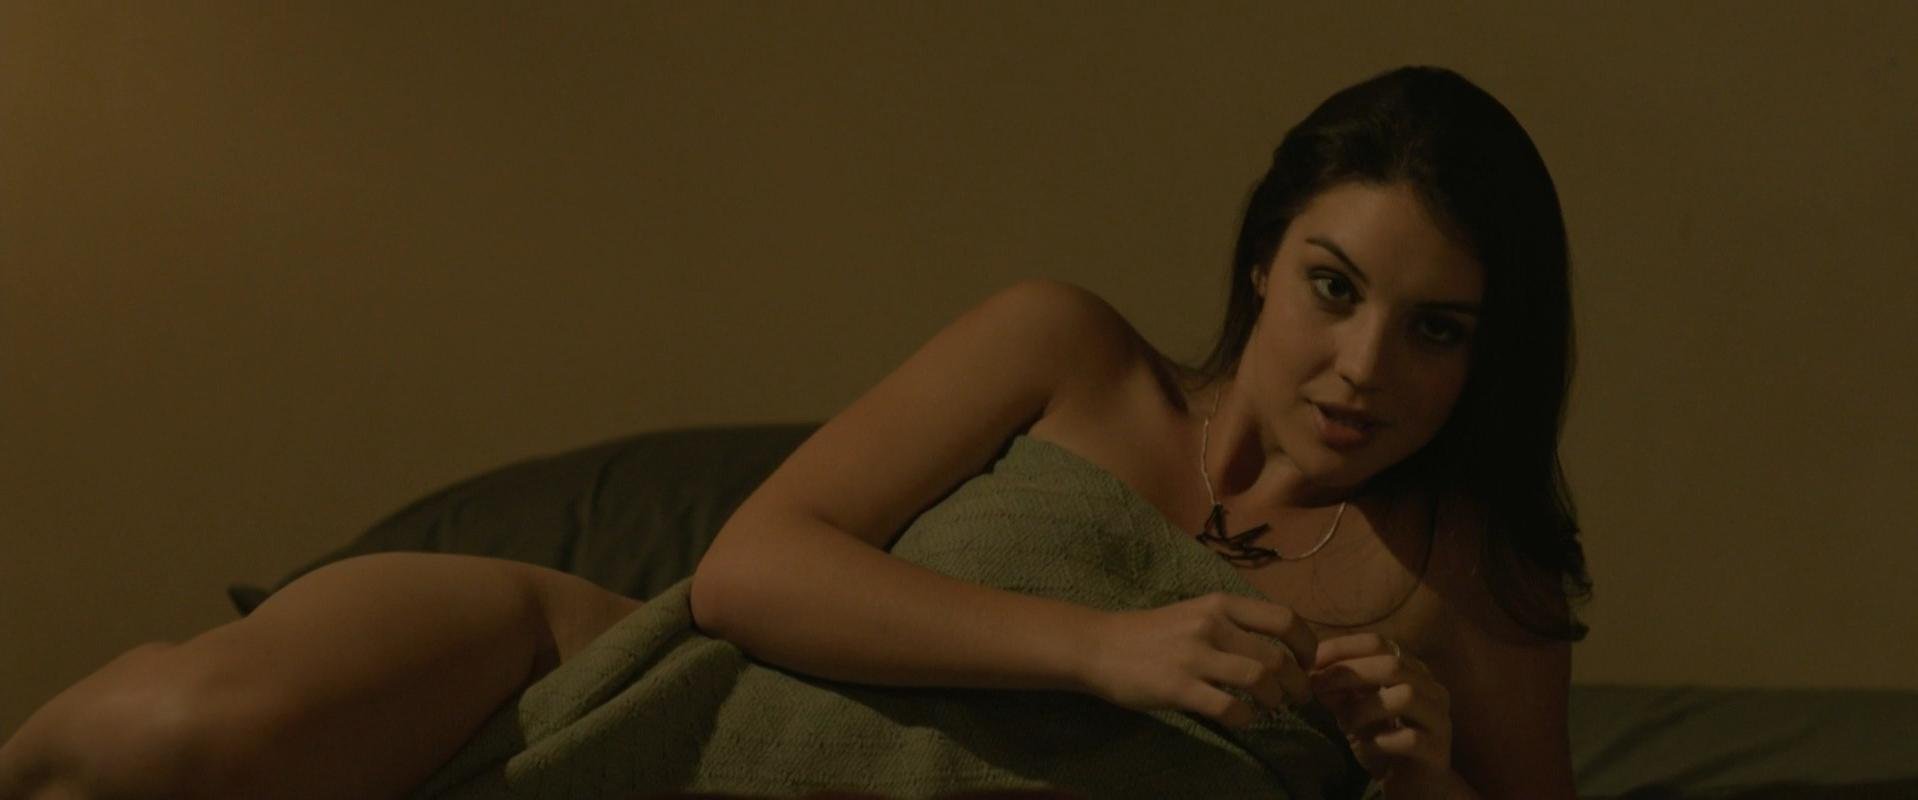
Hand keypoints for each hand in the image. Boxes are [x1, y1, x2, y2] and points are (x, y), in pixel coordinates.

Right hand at [1077, 593, 1316, 728]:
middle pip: (1278, 656)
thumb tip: (1280, 646)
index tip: (1307, 663)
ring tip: (1270, 707)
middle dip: (1298, 682)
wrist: (1100, 645)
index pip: (1284, 618)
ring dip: (1275, 700)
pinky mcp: (1179, 687)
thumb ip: (1233, 622)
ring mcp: (1194, 656)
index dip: (1306, 644)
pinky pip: (1229, 707)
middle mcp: (1211, 625)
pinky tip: (1242, 719)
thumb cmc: (1152, 632)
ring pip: (1260, 679)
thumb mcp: (1196, 612)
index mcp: (1220, 604)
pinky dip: (1246, 718)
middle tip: (1297, 697)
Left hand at [1310, 633, 1455, 796]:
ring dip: (1365, 708)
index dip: (1343, 648)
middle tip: (1319, 687)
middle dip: (1349, 673)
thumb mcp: (1355, 711)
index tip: (1312, 660)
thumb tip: (1312, 673)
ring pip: (1406, 696)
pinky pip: (1410, 738)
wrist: (1415, 785)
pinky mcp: (1438, 750)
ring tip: (1346, 725)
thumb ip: (1338, 691)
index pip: (1379, 643)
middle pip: (1393, 665)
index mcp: (1412, 671)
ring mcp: (1438, 719)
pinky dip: (1380, 741)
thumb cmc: (1384, 741)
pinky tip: (1365, 748)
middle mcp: (1432, 689)